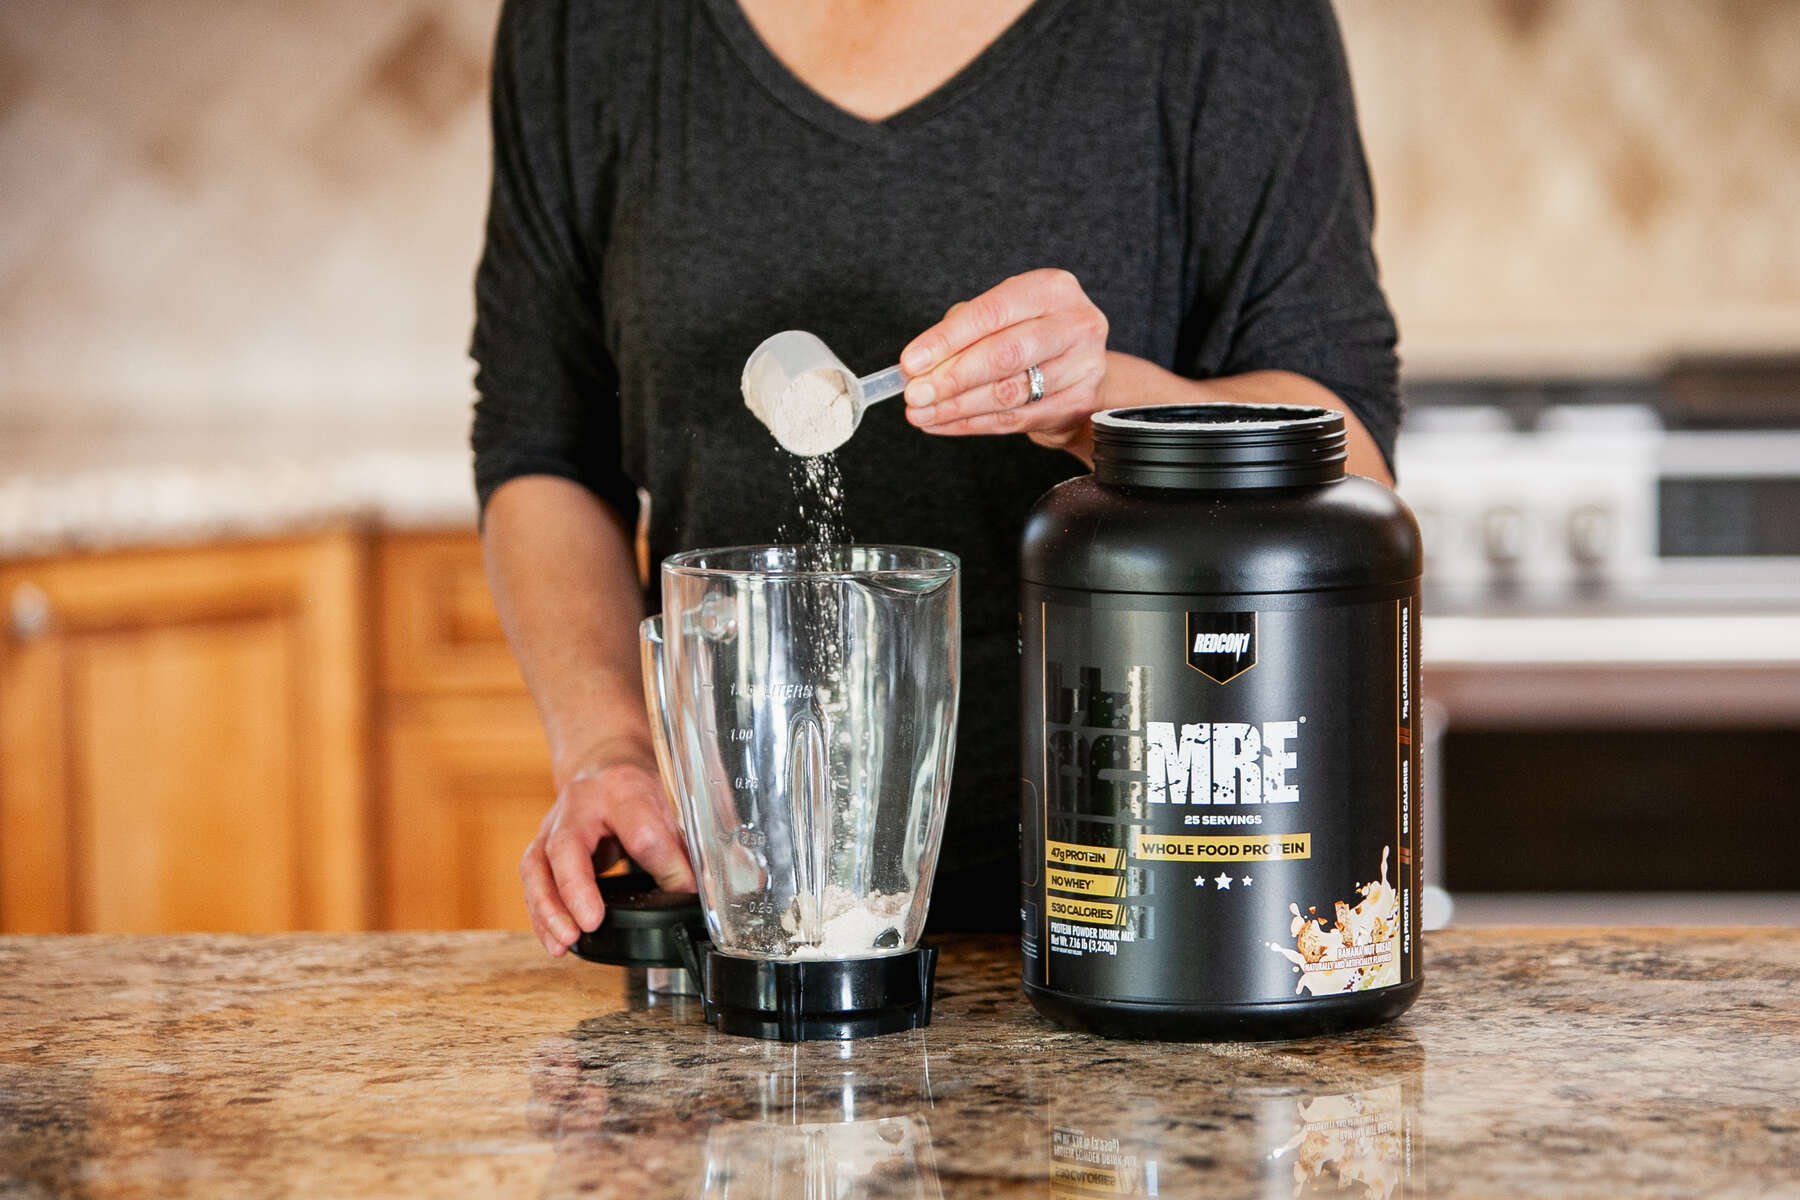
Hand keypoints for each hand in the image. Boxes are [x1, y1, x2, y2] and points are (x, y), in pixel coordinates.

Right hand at [519, 752, 694, 956]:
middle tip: (591, 923)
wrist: (600, 767)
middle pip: (566, 846)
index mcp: (622, 788)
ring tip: (565, 942)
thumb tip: (693, 893)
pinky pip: (532, 884)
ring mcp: (553, 827)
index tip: (682, 890)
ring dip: (548, 910)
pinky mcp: (540, 850)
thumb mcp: (667, 806)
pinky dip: (541, 916)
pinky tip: (556, 941)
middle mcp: (580, 805)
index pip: (639, 829)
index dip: (664, 864)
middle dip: (575, 889)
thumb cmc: (636, 791)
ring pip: (537, 868)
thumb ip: (679, 848)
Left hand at [899, 268, 1109, 454]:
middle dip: (951, 378)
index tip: (911, 362)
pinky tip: (944, 423)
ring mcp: (1083, 366)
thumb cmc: (1031, 333)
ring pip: (1008, 392)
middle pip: (1004, 354)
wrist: (1079, 367)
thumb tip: (921, 365)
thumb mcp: (1003, 316)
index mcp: (1052, 289)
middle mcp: (1075, 324)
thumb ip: (962, 331)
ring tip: (922, 413)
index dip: (947, 339)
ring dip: (957, 407)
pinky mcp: (1078, 403)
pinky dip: (973, 424)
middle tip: (914, 394)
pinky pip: (1015, 418)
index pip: (991, 313)